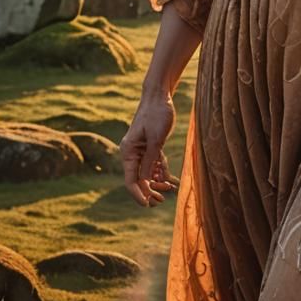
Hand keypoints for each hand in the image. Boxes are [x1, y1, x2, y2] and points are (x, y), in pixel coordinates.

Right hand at [120, 89, 180, 207]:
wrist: (160, 95)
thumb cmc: (157, 114)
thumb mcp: (156, 139)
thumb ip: (150, 161)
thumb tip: (145, 182)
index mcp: (128, 152)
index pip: (130, 180)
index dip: (138, 194)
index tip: (147, 205)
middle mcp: (132, 153)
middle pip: (139, 179)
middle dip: (149, 191)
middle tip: (161, 200)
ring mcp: (142, 150)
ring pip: (147, 173)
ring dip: (157, 183)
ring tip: (170, 190)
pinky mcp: (151, 146)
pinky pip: (155, 164)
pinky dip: (162, 173)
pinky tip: (172, 182)